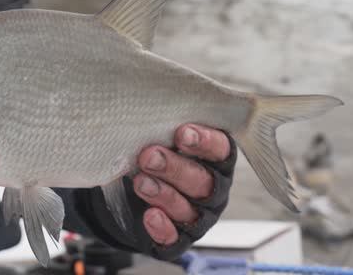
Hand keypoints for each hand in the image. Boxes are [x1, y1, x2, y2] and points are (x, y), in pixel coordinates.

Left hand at [133, 124, 233, 245]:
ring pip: (188, 209)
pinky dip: (162, 228)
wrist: (131, 192)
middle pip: (203, 181)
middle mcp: (213, 189)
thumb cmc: (155, 154)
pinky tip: (150, 216)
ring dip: (164, 195)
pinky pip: (175, 238)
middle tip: (149, 156)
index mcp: (215, 160)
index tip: (181, 134)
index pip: (221, 150)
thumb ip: (164, 127)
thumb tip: (147, 112)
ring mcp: (198, 217)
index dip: (204, 142)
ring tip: (140, 182)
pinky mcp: (179, 239)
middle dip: (175, 168)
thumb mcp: (161, 136)